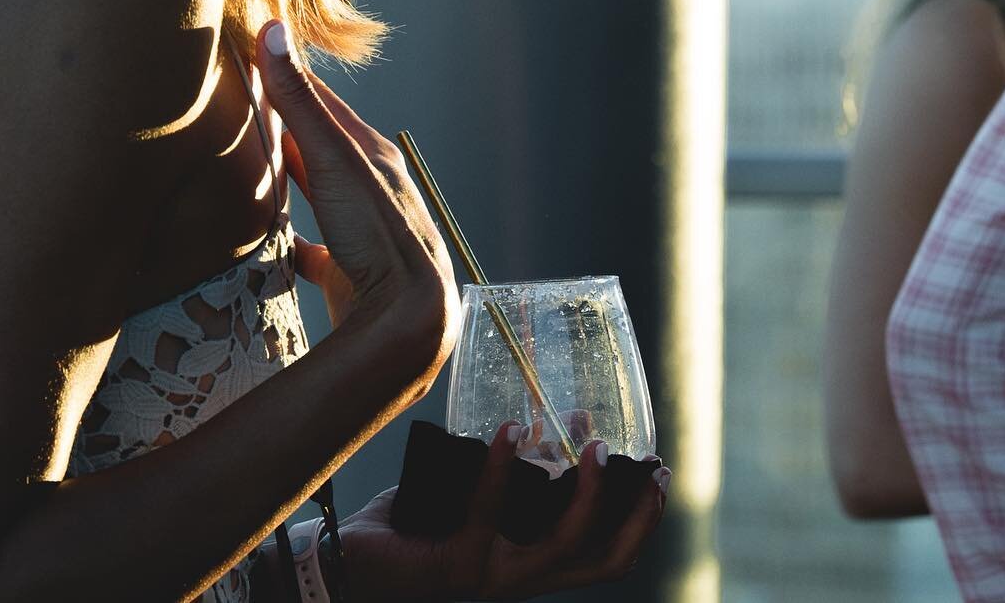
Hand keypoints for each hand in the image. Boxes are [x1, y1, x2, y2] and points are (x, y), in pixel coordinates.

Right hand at [256, 22, 458, 352]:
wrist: (408, 320)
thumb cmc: (377, 232)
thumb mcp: (332, 160)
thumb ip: (300, 101)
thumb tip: (272, 27)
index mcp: (372, 156)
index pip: (323, 104)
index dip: (288, 78)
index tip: (254, 53)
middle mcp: (374, 190)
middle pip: (323, 149)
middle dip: (290, 128)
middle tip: (244, 105)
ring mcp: (364, 233)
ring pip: (322, 194)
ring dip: (294, 180)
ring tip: (255, 169)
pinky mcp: (351, 275)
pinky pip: (316, 251)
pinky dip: (294, 243)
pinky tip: (272, 249)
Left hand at [340, 425, 669, 601]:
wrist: (346, 562)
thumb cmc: (412, 522)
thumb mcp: (475, 492)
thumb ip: (516, 474)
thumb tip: (558, 427)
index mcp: (527, 562)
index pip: (603, 559)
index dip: (640, 523)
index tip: (658, 473)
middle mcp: (517, 578)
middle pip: (601, 564)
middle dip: (635, 518)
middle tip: (648, 465)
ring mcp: (489, 578)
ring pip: (559, 546)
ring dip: (583, 492)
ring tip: (586, 438)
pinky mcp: (454, 565)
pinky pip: (488, 512)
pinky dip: (502, 466)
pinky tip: (509, 429)